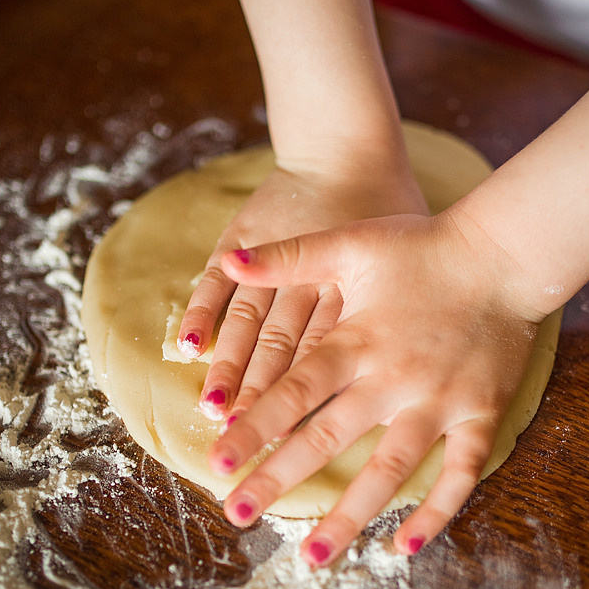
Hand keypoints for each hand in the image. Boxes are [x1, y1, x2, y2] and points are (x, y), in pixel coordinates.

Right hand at [177, 160, 427, 421]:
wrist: (346, 152)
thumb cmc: (386, 215)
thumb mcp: (398, 264)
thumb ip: (391, 312)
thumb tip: (397, 374)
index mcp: (348, 286)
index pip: (323, 350)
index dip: (307, 393)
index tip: (292, 435)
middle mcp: (308, 275)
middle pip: (280, 343)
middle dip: (260, 391)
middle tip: (242, 434)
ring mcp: (270, 255)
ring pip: (246, 318)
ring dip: (228, 363)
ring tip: (213, 406)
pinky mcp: (242, 237)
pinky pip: (216, 279)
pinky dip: (202, 311)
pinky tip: (189, 346)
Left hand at [206, 210, 553, 566]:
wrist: (505, 253)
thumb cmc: (424, 246)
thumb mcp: (353, 241)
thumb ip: (289, 255)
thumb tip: (229, 261)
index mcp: (358, 340)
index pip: (294, 392)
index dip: (252, 428)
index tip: (216, 463)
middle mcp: (394, 378)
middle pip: (327, 438)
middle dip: (278, 478)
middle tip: (237, 514)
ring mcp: (440, 402)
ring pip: (388, 470)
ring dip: (348, 516)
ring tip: (311, 557)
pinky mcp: (481, 414)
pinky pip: (460, 473)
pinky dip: (435, 512)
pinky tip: (403, 547)